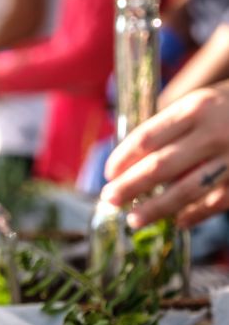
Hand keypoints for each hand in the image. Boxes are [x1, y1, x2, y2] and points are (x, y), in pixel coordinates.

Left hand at [101, 81, 228, 228]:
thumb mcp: (203, 102)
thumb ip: (172, 126)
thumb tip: (132, 157)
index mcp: (195, 108)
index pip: (147, 138)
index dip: (123, 158)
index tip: (108, 172)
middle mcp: (212, 133)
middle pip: (159, 166)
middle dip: (129, 186)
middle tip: (108, 199)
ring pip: (185, 191)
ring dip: (156, 208)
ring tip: (133, 220)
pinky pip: (216, 202)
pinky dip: (193, 215)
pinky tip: (176, 222)